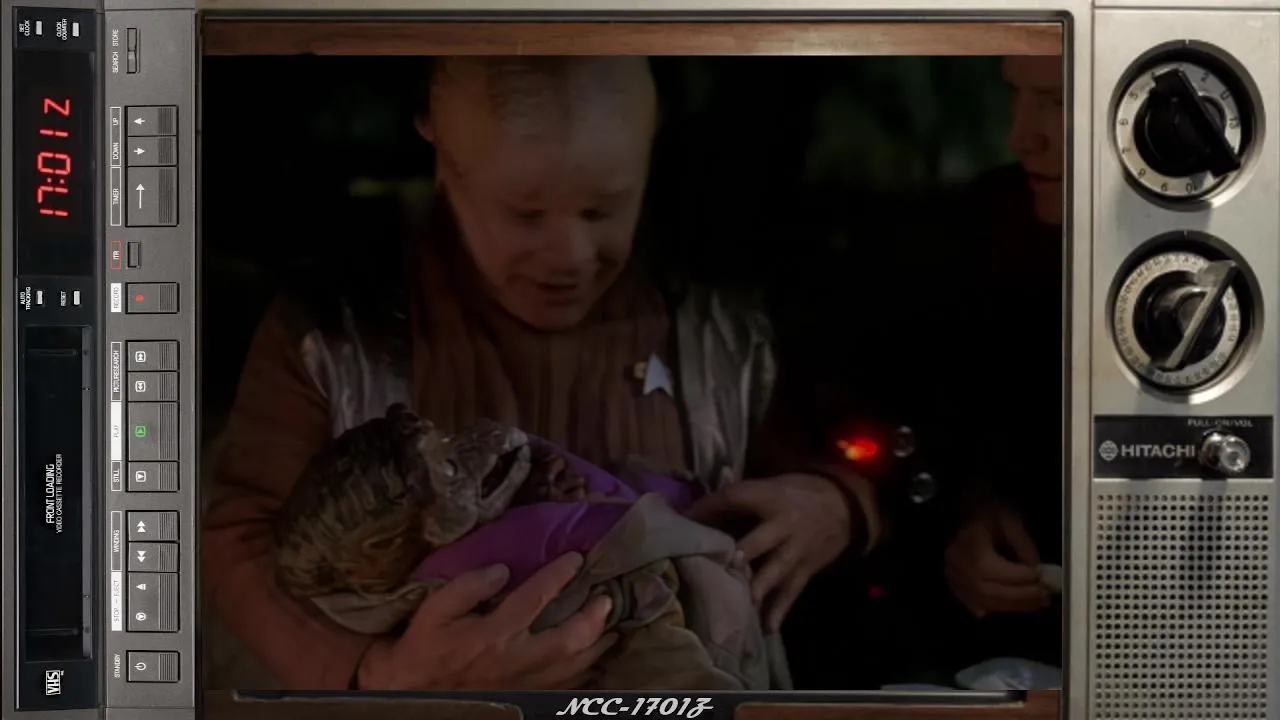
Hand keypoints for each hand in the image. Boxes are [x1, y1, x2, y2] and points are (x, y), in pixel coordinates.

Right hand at [356, 552, 617, 689]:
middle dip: (593, 619)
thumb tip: (503, 570)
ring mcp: (524, 685)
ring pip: (573, 668)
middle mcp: (515, 660)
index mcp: (493, 634)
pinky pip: (566, 688)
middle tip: (607, 599)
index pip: (536, 598)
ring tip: (613, 627)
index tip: (577, 558)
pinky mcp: (526, 700)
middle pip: (568, 640)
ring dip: (597, 646)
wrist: (411, 694)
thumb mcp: (435, 609)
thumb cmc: (424, 648)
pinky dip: (585, 673)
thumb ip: (468, 586)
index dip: (559, 575)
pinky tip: (595, 660)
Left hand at [687, 474, 851, 631]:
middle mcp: (784, 524)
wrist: (845, 505)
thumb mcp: (771, 486)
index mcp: (770, 497)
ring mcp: (796, 550)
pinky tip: (767, 629)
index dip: (709, 509)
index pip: (735, 499)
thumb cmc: (796, 494)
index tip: (684, 521)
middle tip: (723, 566)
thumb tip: (697, 515)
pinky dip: (779, 610)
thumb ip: (740, 500)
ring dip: (758, 586)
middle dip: (742, 553)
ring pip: (776, 570)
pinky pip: (791, 592)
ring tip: (742, 603)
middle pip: (760, 539)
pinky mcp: (805, 569)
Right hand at [944, 502, 1048, 616]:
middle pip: (996, 593)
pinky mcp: (953, 584)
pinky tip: (1008, 607)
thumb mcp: (1007, 519)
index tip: (1047, 578)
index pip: (1005, 573)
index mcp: (975, 553)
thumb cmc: (983, 512)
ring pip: (987, 602)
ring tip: (1035, 603)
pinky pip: (973, 604)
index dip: (1027, 578)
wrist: (954, 509)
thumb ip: (1022, 543)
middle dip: (1024, 597)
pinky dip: (992, 608)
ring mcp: (955, 580)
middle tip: (1045, 597)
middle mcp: (963, 571)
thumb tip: (1035, 567)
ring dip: (1014, 606)